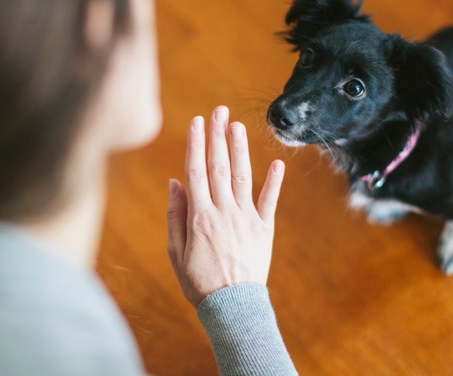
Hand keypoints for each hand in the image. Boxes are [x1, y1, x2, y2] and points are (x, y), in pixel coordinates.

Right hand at [166, 106, 285, 306]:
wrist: (232, 306)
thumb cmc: (199, 281)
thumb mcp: (176, 251)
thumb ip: (175, 215)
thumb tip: (176, 182)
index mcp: (199, 216)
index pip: (196, 171)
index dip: (196, 144)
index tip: (197, 122)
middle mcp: (223, 212)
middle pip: (218, 166)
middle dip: (218, 136)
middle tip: (219, 110)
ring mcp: (246, 219)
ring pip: (242, 177)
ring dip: (240, 149)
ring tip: (238, 125)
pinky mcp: (264, 229)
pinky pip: (269, 201)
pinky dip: (274, 182)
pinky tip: (277, 162)